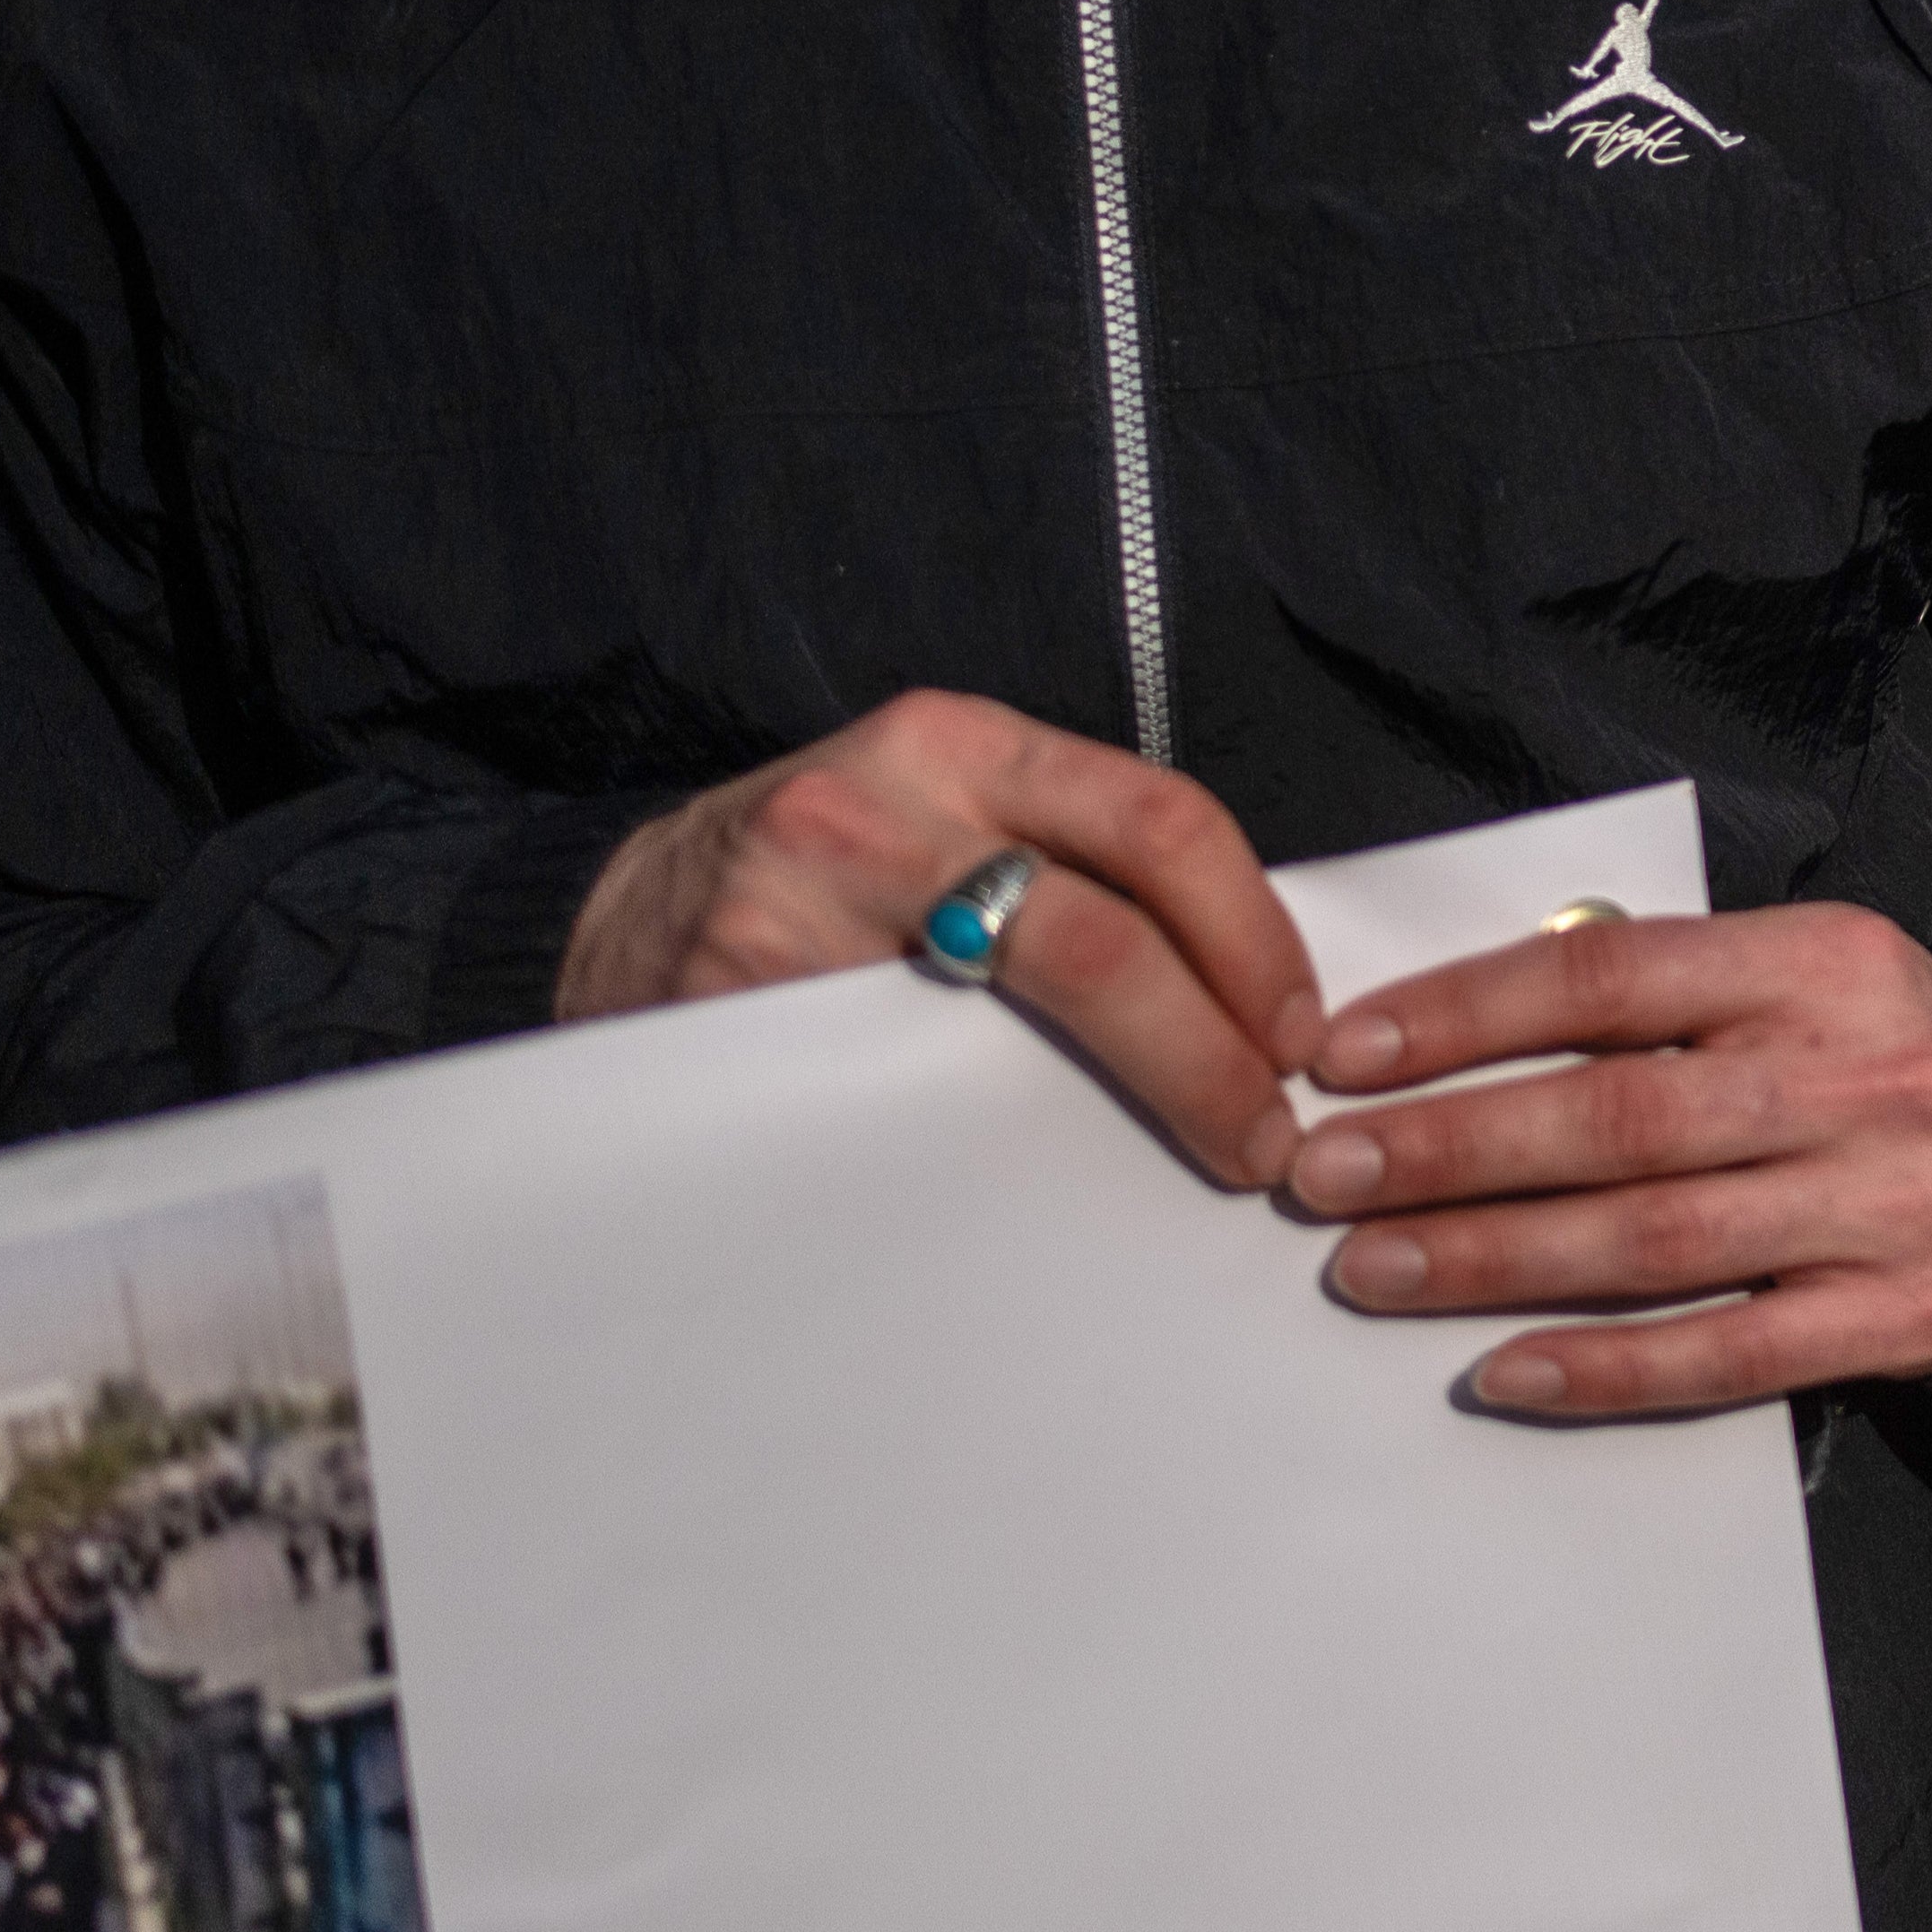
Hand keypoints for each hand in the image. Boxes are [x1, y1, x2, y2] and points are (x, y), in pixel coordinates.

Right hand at [557, 689, 1320, 1189]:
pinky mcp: (734, 1001)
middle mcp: (884, 802)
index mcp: (964, 745)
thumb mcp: (945, 824)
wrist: (628, 916)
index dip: (1253, 938)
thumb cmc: (829, 881)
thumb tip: (1249, 984)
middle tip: (1264, 1131)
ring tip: (1192, 1158)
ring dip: (1130, 1098)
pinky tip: (1039, 1186)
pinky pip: (894, 1093)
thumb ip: (1064, 865)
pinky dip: (989, 1149)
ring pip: (1007, 1020)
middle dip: (1210, 1046)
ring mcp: (798, 901)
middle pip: (1100, 929)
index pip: (1160, 821)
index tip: (1303, 1036)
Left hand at [1285, 907, 1931, 1416]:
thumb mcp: (1791, 973)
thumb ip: (1655, 994)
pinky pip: (1729, 1353)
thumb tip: (1443, 1034)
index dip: (1468, 1014)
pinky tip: (1503, 1372)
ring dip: (1493, 1260)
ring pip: (1657, 1240)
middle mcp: (1867, 1074)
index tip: (1346, 1056)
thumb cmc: (1867, 1054)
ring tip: (1372, 1269)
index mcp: (1824, 961)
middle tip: (1326, 1177)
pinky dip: (1606, 1370)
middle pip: (1621, 1119)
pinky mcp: (1906, 1314)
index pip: (1613, 977)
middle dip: (1451, 1151)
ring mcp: (1893, 1201)